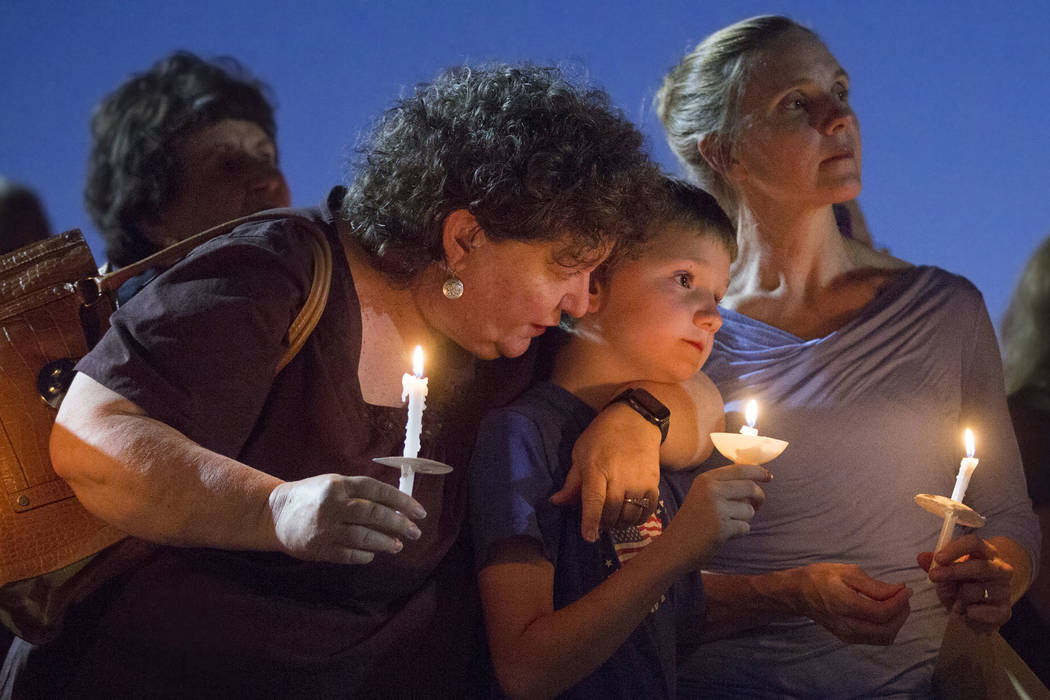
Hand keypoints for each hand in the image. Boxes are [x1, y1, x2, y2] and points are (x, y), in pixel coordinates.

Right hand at [268, 474, 425, 563]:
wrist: (274, 514)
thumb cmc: (312, 497)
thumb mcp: (333, 485)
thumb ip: (360, 494)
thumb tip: (395, 508)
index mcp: (339, 485)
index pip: (377, 490)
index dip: (401, 501)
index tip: (419, 511)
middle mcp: (333, 505)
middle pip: (373, 514)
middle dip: (399, 524)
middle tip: (415, 532)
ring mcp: (325, 528)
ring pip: (363, 537)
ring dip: (385, 543)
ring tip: (398, 546)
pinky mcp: (318, 549)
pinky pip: (348, 554)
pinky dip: (364, 555)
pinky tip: (373, 554)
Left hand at [551, 401, 661, 541]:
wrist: (635, 420)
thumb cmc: (601, 437)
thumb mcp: (581, 454)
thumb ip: (572, 482)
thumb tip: (556, 502)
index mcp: (597, 469)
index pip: (594, 501)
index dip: (590, 521)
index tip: (589, 537)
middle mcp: (620, 477)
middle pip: (612, 512)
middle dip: (604, 523)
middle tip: (599, 522)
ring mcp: (639, 481)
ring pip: (630, 515)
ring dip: (620, 523)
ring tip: (614, 518)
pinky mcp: (654, 483)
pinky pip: (647, 510)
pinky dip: (638, 518)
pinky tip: (630, 515)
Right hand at [669, 464, 769, 566]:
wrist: (675, 546)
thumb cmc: (692, 521)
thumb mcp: (702, 495)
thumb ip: (724, 485)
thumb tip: (755, 480)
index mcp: (706, 479)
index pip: (740, 469)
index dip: (758, 472)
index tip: (768, 476)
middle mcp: (711, 490)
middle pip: (751, 488)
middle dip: (759, 497)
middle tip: (758, 505)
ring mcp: (717, 509)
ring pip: (749, 510)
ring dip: (745, 518)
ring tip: (728, 523)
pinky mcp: (722, 528)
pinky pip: (745, 527)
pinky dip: (739, 532)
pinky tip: (725, 534)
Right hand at [790, 563, 911, 644]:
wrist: (799, 593)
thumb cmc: (821, 578)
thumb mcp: (848, 572)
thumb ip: (875, 585)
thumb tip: (899, 591)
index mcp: (845, 605)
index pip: (882, 612)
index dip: (900, 601)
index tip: (907, 589)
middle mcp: (847, 625)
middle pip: (887, 630)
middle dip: (902, 614)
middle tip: (904, 597)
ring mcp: (848, 635)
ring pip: (884, 638)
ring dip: (896, 623)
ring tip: (896, 604)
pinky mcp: (848, 638)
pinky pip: (876, 639)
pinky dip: (887, 628)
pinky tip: (885, 613)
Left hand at [918, 534, 1013, 631]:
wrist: (971, 613)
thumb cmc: (958, 586)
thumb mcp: (944, 573)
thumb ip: (933, 564)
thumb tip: (921, 557)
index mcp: (984, 553)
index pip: (974, 543)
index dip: (955, 549)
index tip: (938, 558)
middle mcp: (1000, 569)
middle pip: (980, 566)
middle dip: (954, 571)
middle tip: (933, 576)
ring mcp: (1004, 590)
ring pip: (979, 590)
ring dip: (961, 596)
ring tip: (957, 599)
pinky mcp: (1005, 610)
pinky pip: (988, 611)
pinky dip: (972, 612)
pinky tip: (967, 611)